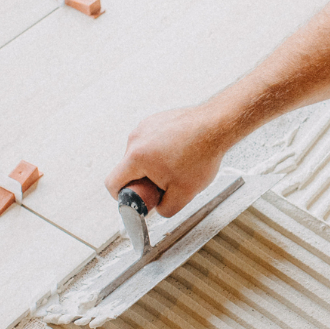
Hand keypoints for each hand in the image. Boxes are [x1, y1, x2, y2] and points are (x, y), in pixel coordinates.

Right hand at [105, 106, 230, 217]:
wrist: (217, 126)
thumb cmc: (202, 155)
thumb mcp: (184, 194)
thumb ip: (165, 209)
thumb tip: (158, 208)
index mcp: (136, 157)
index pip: (112, 183)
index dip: (120, 196)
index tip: (135, 198)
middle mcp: (136, 138)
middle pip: (128, 168)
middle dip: (142, 180)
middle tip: (164, 185)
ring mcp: (145, 126)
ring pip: (140, 155)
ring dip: (153, 165)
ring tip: (177, 166)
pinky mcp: (156, 120)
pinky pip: (151, 141)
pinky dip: (161, 151)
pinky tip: (180, 153)